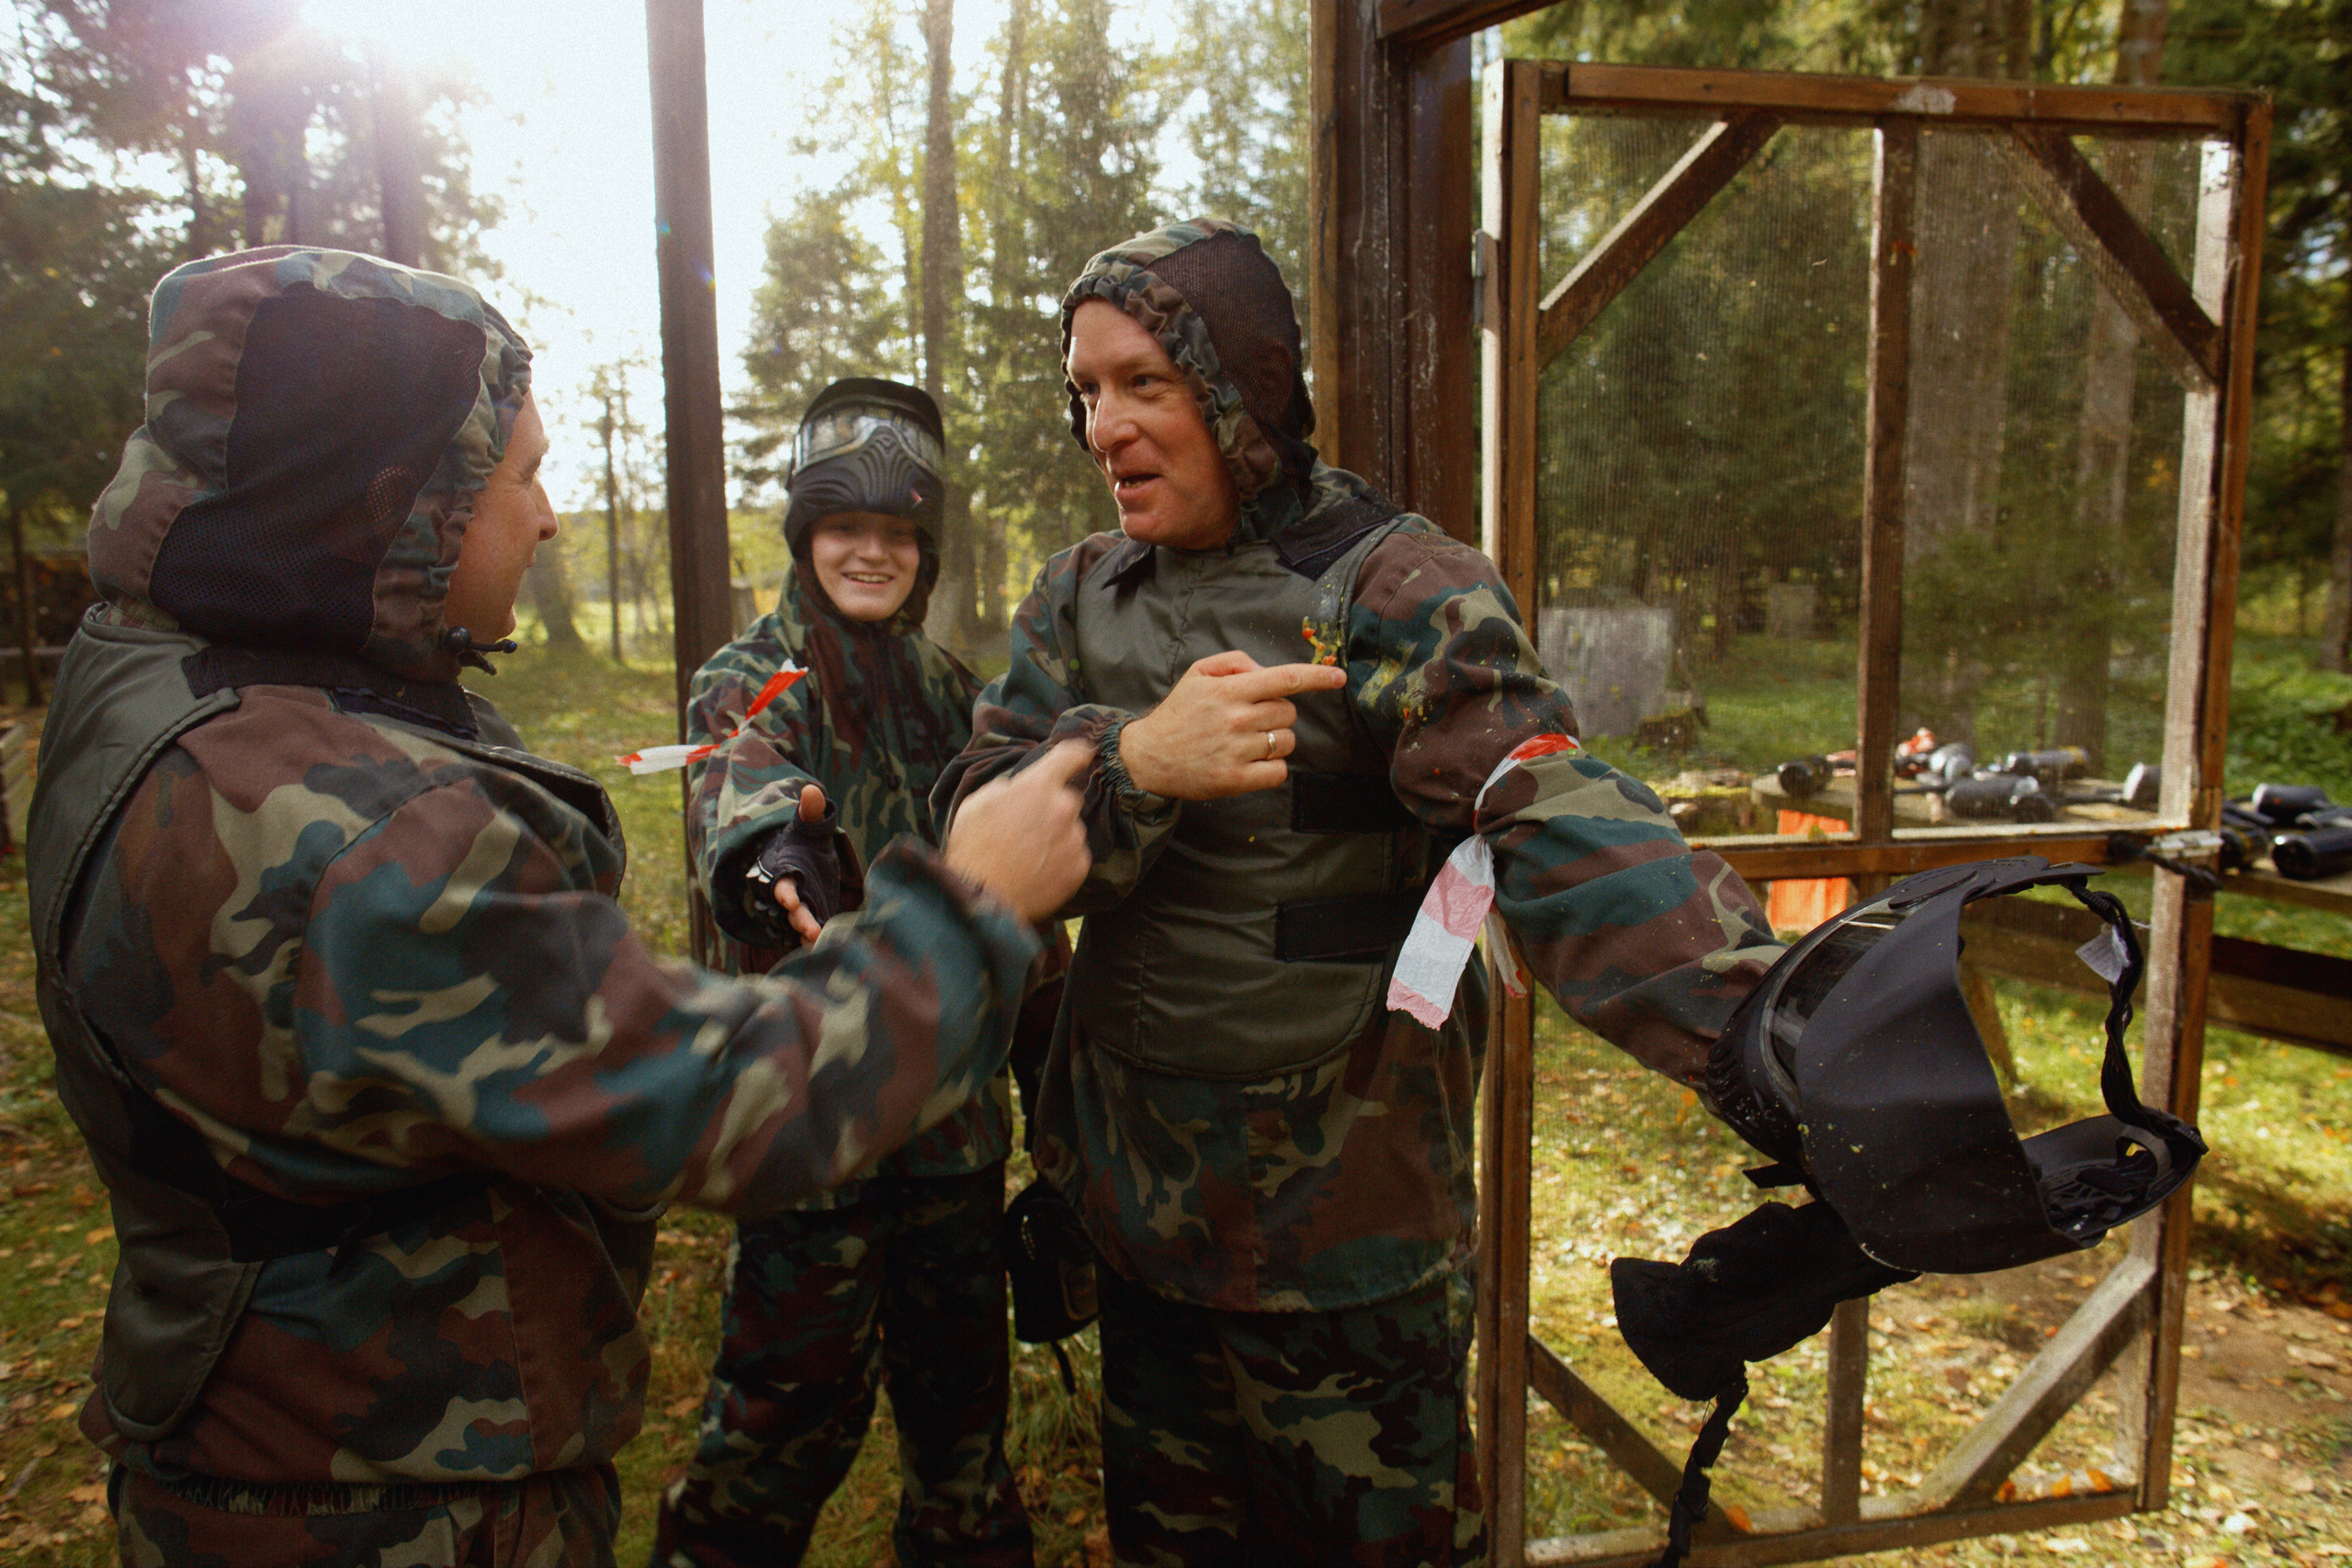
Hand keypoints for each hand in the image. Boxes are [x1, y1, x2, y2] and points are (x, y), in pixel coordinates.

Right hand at [767, 784, 829, 945]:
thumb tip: (812, 790)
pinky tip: (823, 947)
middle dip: (797, 919)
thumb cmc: (804, 841)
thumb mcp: (809, 825)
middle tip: (811, 930)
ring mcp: (793, 908)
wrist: (803, 858)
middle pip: (785, 909)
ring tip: (818, 942)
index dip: (784, 892)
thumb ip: (810, 811)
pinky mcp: (805, 918)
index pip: (779, 883)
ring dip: (803, 934)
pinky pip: (802, 933)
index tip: (790, 901)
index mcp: (781, 870)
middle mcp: (783, 892)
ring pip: (792, 925)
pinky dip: (808, 940)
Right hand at [944, 741, 1093, 921]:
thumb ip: (1004, 788)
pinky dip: (1060, 861)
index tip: (1083, 751)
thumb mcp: (976, 803)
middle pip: (1068, 799)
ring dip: (1056, 837)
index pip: (1069, 756)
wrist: (982, 897)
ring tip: (1026, 856)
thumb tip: (1015, 790)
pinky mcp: (1078, 868)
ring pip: (1070, 831)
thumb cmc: (973, 848)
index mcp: (1038, 786)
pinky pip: (1074, 857)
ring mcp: (1073, 839)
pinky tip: (1036, 871)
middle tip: (1026, 828)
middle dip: (1052, 808)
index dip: (1077, 751)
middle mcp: (1063, 809)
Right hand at [1116, 651, 1347, 799]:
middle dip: (1279, 714)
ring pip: (1286, 742)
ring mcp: (1236, 751)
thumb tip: (1266, 670)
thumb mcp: (1198, 674)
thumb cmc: (1179, 713)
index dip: (1317, 677)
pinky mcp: (1235, 779)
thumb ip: (1234, 664)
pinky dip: (1271, 768)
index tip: (1338, 676)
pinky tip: (1251, 763)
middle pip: (1288, 713)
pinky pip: (1278, 772)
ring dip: (1275, 741)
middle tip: (1252, 719)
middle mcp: (1236, 719)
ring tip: (1248, 742)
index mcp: (1229, 691)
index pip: (1284, 679)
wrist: (1149, 756)